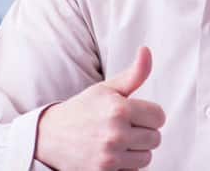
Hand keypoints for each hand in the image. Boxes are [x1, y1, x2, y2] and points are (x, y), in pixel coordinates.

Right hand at [34, 47, 164, 170]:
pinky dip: (126, 164)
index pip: (159, 117)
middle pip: (155, 138)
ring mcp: (109, 156)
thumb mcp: (106, 89)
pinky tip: (112, 154)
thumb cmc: (82, 110)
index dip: (150, 115)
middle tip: (124, 127)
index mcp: (118, 109)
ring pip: (146, 157)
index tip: (136, 114)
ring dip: (136, 151)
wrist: (49, 138)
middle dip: (143, 132)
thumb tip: (147, 50)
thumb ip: (134, 74)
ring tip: (118, 141)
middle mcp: (115, 133)